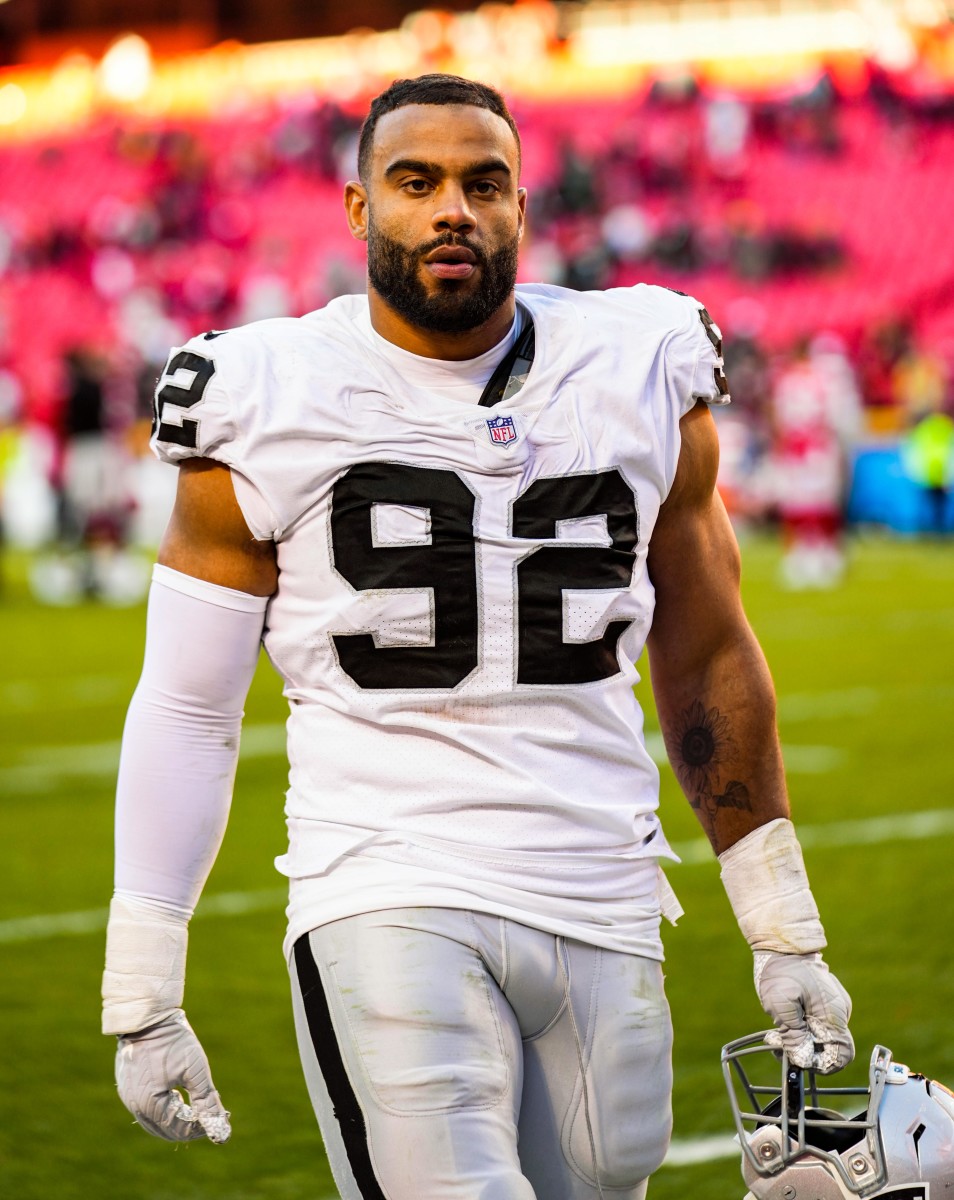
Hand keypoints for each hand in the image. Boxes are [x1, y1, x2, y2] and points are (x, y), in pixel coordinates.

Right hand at [114, 1009, 230, 1142]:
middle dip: (187, 1126)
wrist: (147, 1016)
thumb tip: (220, 1127)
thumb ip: (207, 1100)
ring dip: (174, 1119)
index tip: (217, 1120)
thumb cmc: (173, 1040)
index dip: (199, 1128)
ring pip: (154, 1121)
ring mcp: (127, 1096)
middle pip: (164, 1130)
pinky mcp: (126, 1086)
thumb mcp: (195, 1070)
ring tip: (192, 1108)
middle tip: (207, 1117)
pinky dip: (162, 1108)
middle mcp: (134, 1105)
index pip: (178, 1129)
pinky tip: (176, 1097)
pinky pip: (145, 1107)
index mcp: (150, 1104)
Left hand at [754, 951, 853, 1073]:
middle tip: (778, 1044)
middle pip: (828, 1048)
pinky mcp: (824, 1003)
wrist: (782, 944)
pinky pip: (817, 1025)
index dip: (820, 1064)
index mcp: (834, 1014)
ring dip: (799, 1040)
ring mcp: (833, 1007)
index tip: (797, 1058)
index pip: (840, 1055)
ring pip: (820, 1038)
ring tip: (775, 1034)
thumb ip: (793, 1034)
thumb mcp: (781, 1004)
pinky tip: (782, 1023)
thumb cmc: (781, 970)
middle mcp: (839, 1013)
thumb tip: (801, 1058)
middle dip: (804, 1051)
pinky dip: (801, 1029)